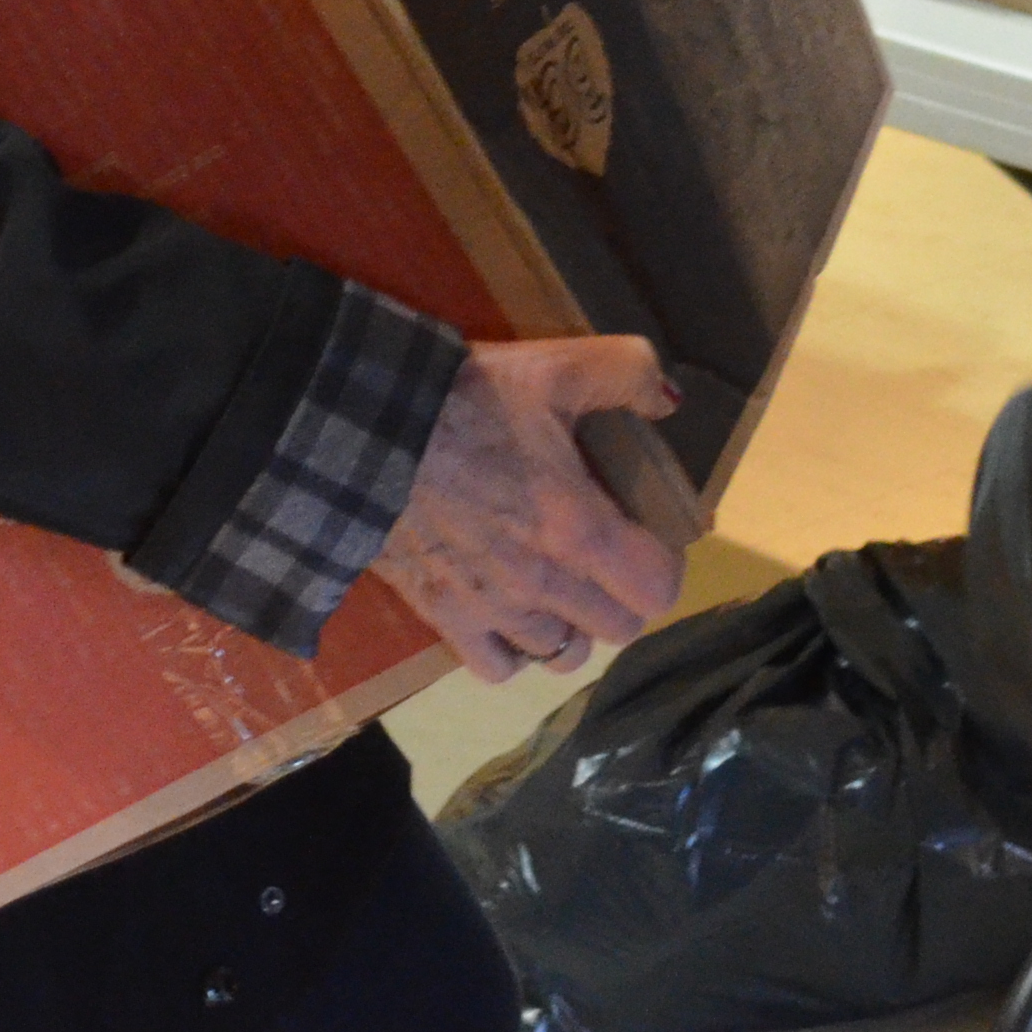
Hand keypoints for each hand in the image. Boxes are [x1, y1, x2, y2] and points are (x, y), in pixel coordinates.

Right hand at [367, 335, 685, 681]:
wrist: (362, 429)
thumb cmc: (466, 399)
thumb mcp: (554, 363)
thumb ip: (627, 371)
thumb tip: (669, 403)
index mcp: (580, 529)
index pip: (657, 591)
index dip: (663, 565)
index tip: (648, 536)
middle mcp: (544, 586)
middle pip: (617, 630)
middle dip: (621, 595)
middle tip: (605, 554)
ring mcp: (492, 609)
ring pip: (561, 655)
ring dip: (570, 626)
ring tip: (558, 587)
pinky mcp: (443, 617)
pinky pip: (496, 668)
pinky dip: (511, 650)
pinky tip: (508, 614)